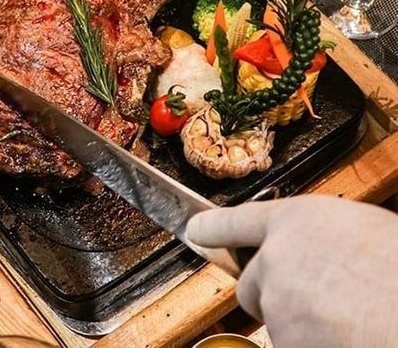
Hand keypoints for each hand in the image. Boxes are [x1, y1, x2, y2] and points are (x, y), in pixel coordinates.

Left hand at [186, 195, 397, 347]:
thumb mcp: (360, 230)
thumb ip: (320, 239)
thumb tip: (316, 253)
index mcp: (294, 221)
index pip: (235, 220)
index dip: (212, 227)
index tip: (195, 230)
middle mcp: (274, 258)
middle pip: (250, 282)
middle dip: (270, 294)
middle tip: (311, 301)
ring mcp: (276, 303)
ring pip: (275, 319)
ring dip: (300, 324)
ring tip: (347, 319)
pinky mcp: (283, 343)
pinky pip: (291, 345)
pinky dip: (311, 345)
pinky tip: (345, 339)